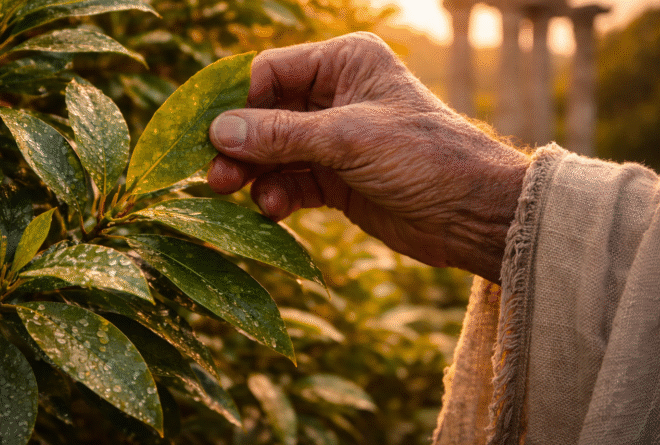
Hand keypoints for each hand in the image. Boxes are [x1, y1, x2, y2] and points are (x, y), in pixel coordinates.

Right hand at [207, 32, 528, 282]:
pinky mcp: (335, 178)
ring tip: (234, 194)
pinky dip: (277, 195)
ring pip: (273, 152)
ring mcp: (333, 140)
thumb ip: (280, 135)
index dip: (236, 102)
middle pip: (265, 115)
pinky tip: (273, 209)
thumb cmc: (424, 158)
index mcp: (344, 63)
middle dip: (240, 144)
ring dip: (253, 173)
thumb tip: (218, 131)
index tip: (205, 134)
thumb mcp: (348, 139)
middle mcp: (335, 96)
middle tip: (213, 175)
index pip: (270, 72)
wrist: (473, 215)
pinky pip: (290, 181)